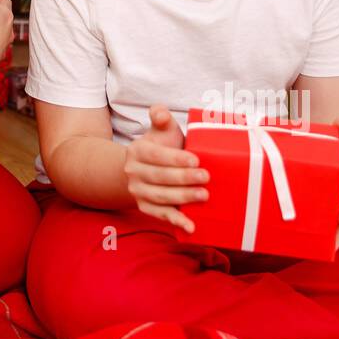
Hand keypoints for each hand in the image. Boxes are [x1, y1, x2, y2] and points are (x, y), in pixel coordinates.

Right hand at [123, 104, 209, 232]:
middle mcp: (133, 172)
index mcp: (137, 150)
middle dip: (184, 178)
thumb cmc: (162, 147)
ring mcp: (137, 191)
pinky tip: (191, 226)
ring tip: (204, 195)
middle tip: (206, 177)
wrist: (143, 169)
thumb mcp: (161, 130)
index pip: (155, 155)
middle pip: (159, 177)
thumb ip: (160, 117)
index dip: (175, 159)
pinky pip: (160, 215)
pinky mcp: (145, 207)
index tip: (196, 160)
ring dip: (183, 198)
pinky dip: (176, 222)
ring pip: (160, 196)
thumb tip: (159, 112)